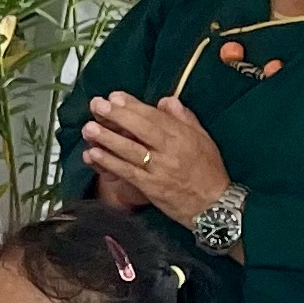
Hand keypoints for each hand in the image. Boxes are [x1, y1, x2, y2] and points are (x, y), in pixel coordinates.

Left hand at [77, 93, 232, 224]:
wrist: (214, 206)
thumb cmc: (208, 171)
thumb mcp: (203, 139)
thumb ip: (184, 118)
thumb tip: (165, 101)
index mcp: (183, 136)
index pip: (154, 116)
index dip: (133, 105)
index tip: (115, 96)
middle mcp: (170, 150)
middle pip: (140, 129)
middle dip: (116, 116)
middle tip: (97, 105)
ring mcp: (159, 169)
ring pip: (130, 150)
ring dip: (107, 138)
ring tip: (89, 128)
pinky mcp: (151, 187)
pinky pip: (127, 172)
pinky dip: (110, 162)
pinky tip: (94, 154)